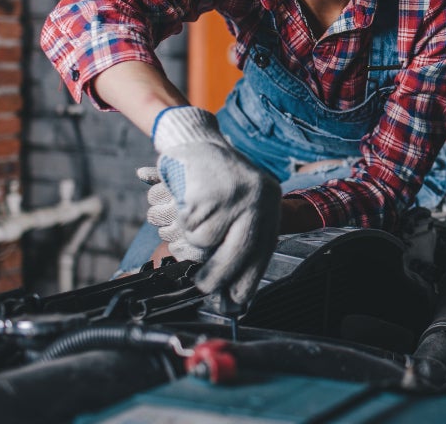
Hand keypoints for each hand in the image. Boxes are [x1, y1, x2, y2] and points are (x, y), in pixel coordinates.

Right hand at [152, 107, 280, 305]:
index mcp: (270, 204)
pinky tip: (180, 202)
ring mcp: (232, 193)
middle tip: (202, 287)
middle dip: (217, 277)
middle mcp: (257, 198)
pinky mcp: (206, 190)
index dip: (248, 281)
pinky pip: (186, 225)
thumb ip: (239, 240)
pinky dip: (176, 221)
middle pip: (238, 253)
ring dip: (187, 240)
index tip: (235, 305)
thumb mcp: (241, 205)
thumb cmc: (217, 181)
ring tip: (186, 219)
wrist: (195, 139)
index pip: (262, 251)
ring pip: (204, 242)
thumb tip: (232, 296)